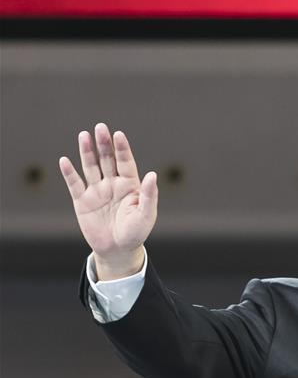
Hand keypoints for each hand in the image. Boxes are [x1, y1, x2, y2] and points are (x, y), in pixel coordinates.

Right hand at [59, 124, 157, 278]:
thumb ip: (149, 195)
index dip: (122, 148)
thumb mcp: (146, 215)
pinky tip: (64, 161)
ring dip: (87, 152)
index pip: (125, 162)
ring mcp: (97, 191)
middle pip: (107, 159)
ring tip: (84, 135)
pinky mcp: (82, 201)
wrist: (117, 251)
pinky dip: (69, 173)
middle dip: (104, 144)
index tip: (118, 134)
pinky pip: (75, 184)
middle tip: (100, 127)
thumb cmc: (135, 233)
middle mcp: (112, 184)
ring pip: (91, 167)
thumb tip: (152, 174)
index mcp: (130, 185)